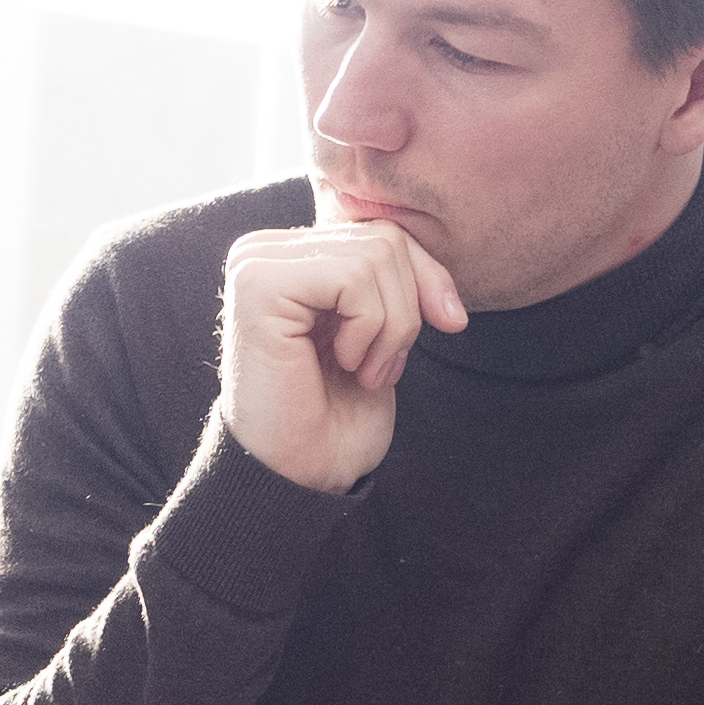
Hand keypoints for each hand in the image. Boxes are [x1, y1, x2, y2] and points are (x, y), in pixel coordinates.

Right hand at [216, 218, 468, 493]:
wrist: (299, 473)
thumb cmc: (334, 413)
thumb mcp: (381, 334)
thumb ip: (393, 283)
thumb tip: (440, 277)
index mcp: (288, 256)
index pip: (381, 231)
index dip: (426, 277)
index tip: (449, 324)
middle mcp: (262, 250)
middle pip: (384, 239)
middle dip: (407, 309)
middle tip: (382, 366)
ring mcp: (255, 264)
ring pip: (375, 256)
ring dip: (390, 326)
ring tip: (363, 369)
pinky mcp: (258, 285)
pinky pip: (352, 278)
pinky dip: (369, 328)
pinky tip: (346, 363)